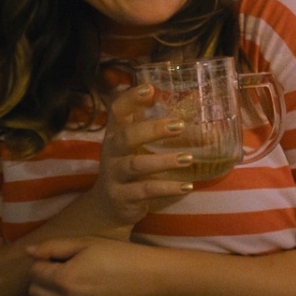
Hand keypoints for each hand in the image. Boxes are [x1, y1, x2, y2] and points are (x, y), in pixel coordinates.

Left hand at [24, 236, 153, 295]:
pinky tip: (80, 287)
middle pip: (34, 292)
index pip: (33, 273)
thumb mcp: (85, 244)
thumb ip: (53, 247)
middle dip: (40, 278)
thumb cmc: (117, 255)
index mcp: (64, 280)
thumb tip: (28, 252)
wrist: (148, 279)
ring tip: (69, 276)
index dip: (42, 261)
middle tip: (60, 265)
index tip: (58, 254)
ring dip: (49, 291)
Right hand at [85, 84, 194, 231]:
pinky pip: (145, 191)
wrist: (107, 206)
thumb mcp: (130, 145)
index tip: (150, 88)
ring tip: (188, 158)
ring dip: (163, 161)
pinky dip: (167, 188)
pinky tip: (186, 186)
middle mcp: (111, 152)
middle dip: (152, 130)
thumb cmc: (126, 167)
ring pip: (137, 165)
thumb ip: (144, 124)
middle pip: (127, 137)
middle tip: (179, 126)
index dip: (131, 99)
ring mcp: (115, 175)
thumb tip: (174, 100)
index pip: (117, 111)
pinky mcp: (122, 197)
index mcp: (115, 135)